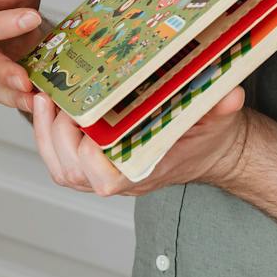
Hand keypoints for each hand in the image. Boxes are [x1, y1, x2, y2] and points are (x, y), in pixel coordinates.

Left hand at [29, 88, 250, 195]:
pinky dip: (47, 135)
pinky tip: (47, 105)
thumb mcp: (219, 120)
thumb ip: (221, 109)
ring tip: (46, 98)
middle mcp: (121, 179)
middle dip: (57, 135)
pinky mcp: (96, 162)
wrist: (212, 149)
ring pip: (61, 169)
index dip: (88, 155)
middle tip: (59, 99)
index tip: (87, 124)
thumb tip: (230, 95)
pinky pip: (61, 160)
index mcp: (145, 171)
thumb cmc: (211, 138)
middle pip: (72, 172)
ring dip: (46, 134)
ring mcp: (105, 174)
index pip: (105, 180)